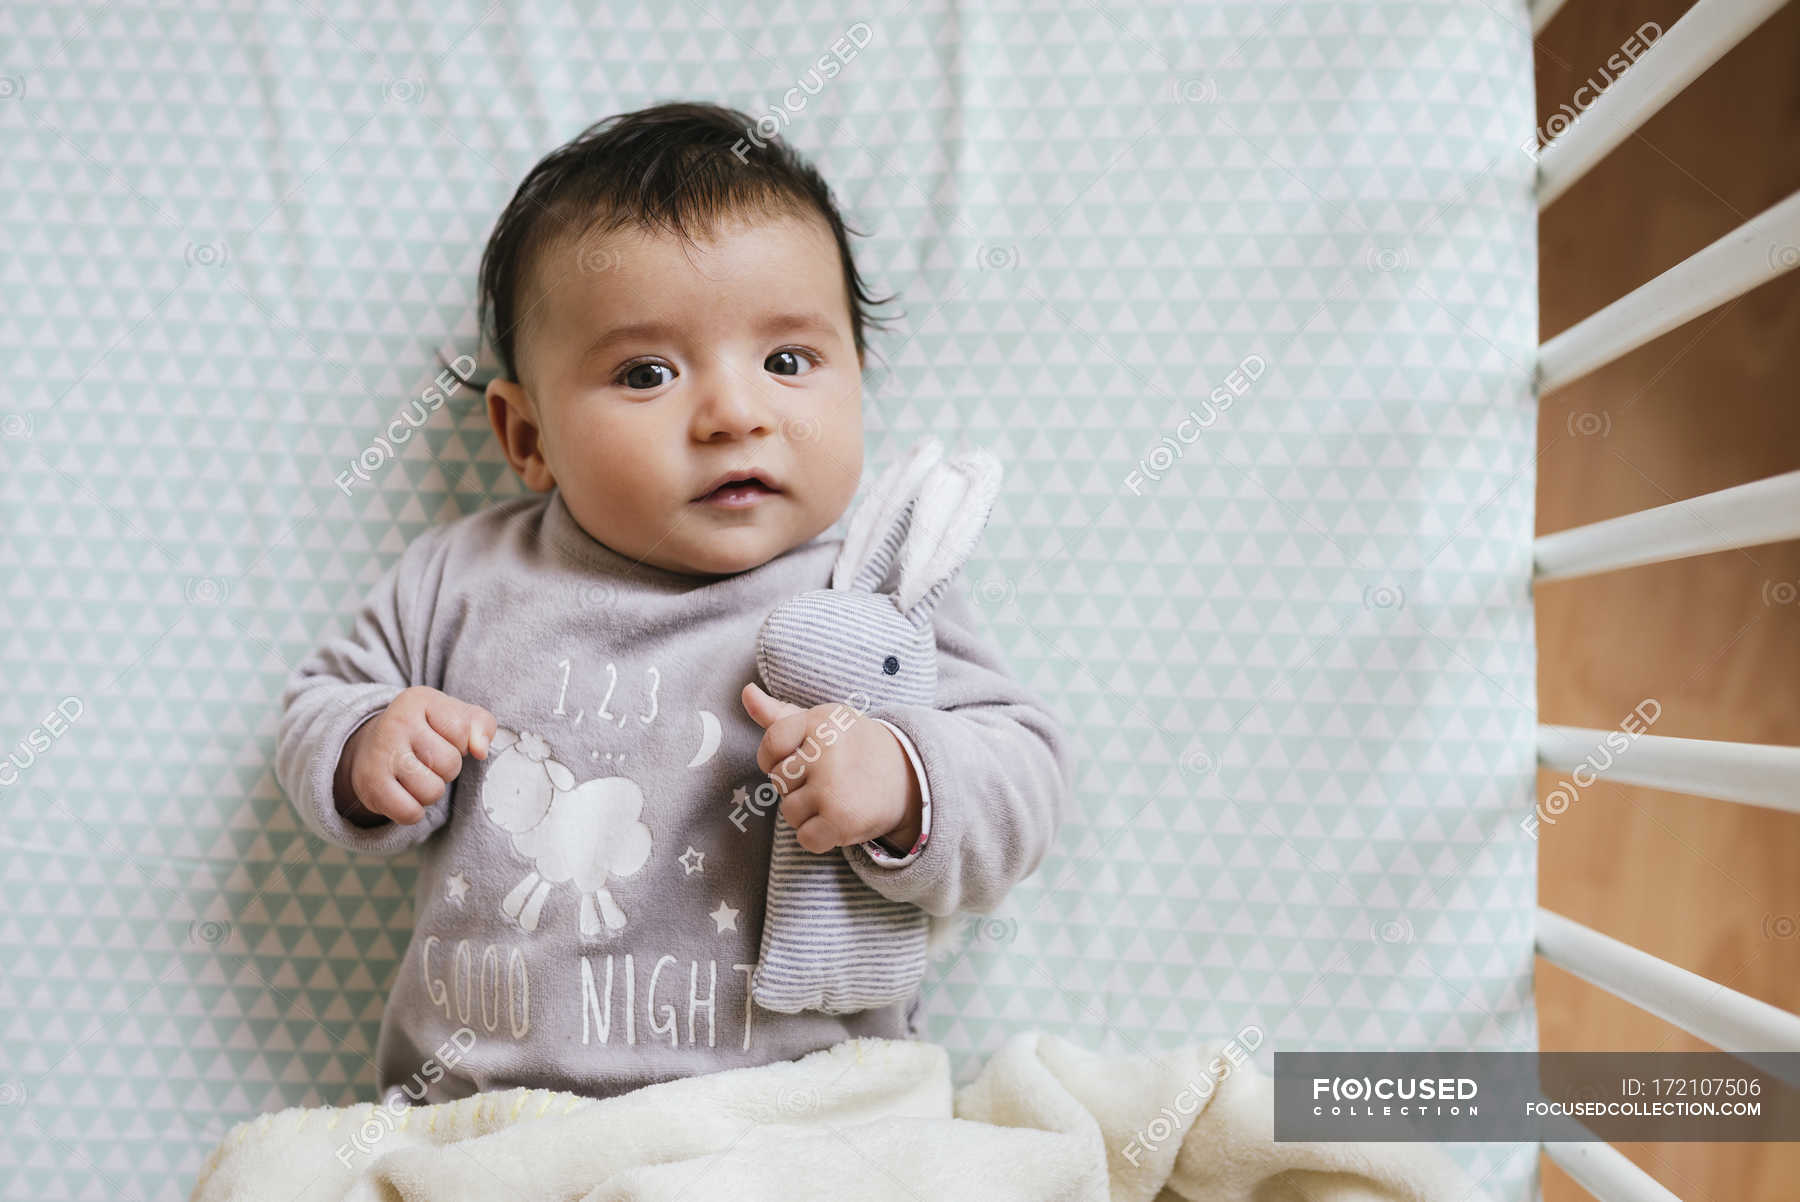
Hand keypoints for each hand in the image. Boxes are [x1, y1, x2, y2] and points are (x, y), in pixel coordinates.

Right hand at [335, 686, 497, 826]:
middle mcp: (396, 722)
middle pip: (450, 764)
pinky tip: (404, 794)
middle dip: (446, 770)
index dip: (461, 743)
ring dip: (430, 791)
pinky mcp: (371, 785)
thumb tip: (481, 750)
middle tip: (427, 761)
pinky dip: (413, 811)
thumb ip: (481, 725)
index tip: (443, 738)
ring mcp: (381, 754)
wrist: (372, 748)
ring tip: (416, 776)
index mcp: (419, 700)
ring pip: (433, 791)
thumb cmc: (424, 731)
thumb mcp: (455, 716)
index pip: (463, 732)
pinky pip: (410, 813)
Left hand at [741, 681, 922, 853]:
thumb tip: (746, 693)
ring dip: (809, 813)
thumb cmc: (853, 747)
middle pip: (778, 781)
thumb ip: (779, 714)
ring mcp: (832, 786)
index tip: (801, 758)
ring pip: (790, 812)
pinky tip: (839, 819)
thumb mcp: (821, 722)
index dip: (777, 758)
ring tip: (836, 797)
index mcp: (819, 721)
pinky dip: (820, 837)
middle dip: (797, 786)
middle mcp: (826, 751)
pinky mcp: (841, 819)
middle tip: (829, 778)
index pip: (771, 744)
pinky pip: (806, 838)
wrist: (909, 775)